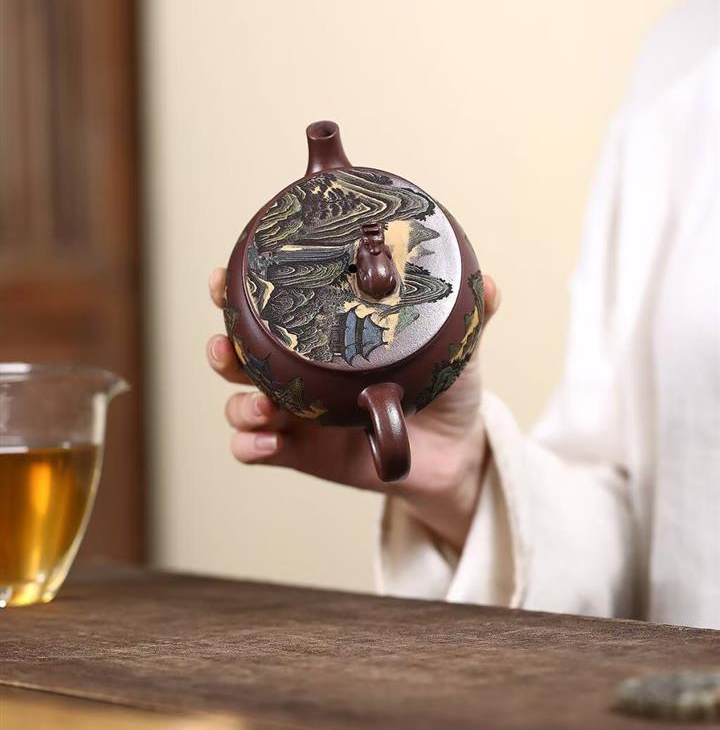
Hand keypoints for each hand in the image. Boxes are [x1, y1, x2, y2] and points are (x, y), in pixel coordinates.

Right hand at [207, 268, 500, 550]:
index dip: (237, 290)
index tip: (227, 276)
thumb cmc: (444, 389)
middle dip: (223, 344)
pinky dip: (251, 444)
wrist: (455, 453)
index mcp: (323, 336)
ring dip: (237, 399)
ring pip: (239, 401)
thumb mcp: (455, 348)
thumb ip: (469, 316)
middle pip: (239, 352)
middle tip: (228, 342)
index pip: (269, 307)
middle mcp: (299, 370)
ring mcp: (295, 413)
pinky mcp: (300, 452)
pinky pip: (256, 449)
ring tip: (262, 403)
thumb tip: (487, 284)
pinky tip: (267, 441)